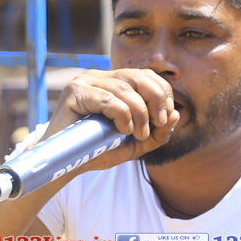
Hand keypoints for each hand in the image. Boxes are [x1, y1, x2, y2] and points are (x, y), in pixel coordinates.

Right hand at [41, 68, 179, 170]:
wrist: (64, 165)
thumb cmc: (94, 152)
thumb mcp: (132, 145)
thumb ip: (155, 133)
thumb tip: (176, 115)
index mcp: (111, 82)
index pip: (146, 75)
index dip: (162, 92)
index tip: (167, 117)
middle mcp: (97, 76)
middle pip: (138, 76)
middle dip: (156, 99)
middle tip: (159, 123)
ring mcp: (83, 81)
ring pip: (125, 89)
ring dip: (139, 114)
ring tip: (137, 135)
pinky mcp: (73, 92)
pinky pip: (108, 99)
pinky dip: (122, 115)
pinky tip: (123, 130)